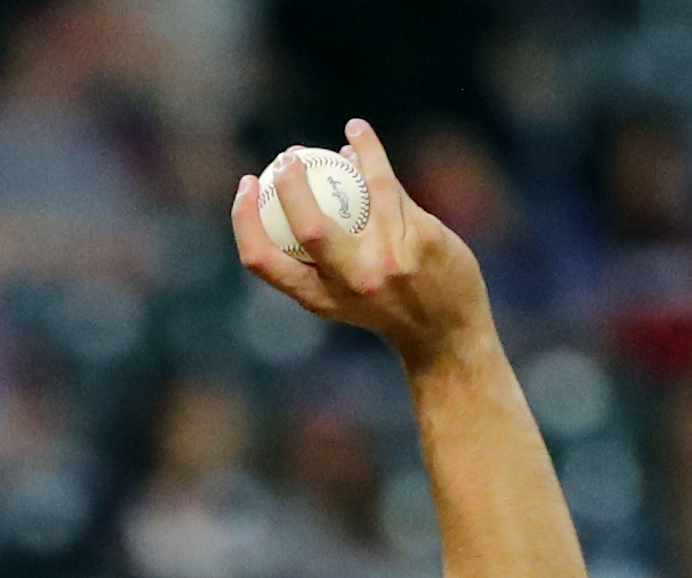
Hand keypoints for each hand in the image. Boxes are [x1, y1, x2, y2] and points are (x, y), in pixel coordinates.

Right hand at [233, 120, 495, 371]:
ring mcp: (389, 260)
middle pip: (309, 228)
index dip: (244, 218)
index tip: (247, 185)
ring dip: (346, 155)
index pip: (263, 260)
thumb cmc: (383, 306)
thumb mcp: (339, 297)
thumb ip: (314, 259)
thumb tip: (286, 194)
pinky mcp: (421, 240)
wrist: (446, 332)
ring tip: (336, 137)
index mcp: (318, 298)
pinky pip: (388, 184)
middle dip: (291, 185)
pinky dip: (370, 151)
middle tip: (286, 158)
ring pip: (361, 191)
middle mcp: (351, 282)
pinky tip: (358, 132)